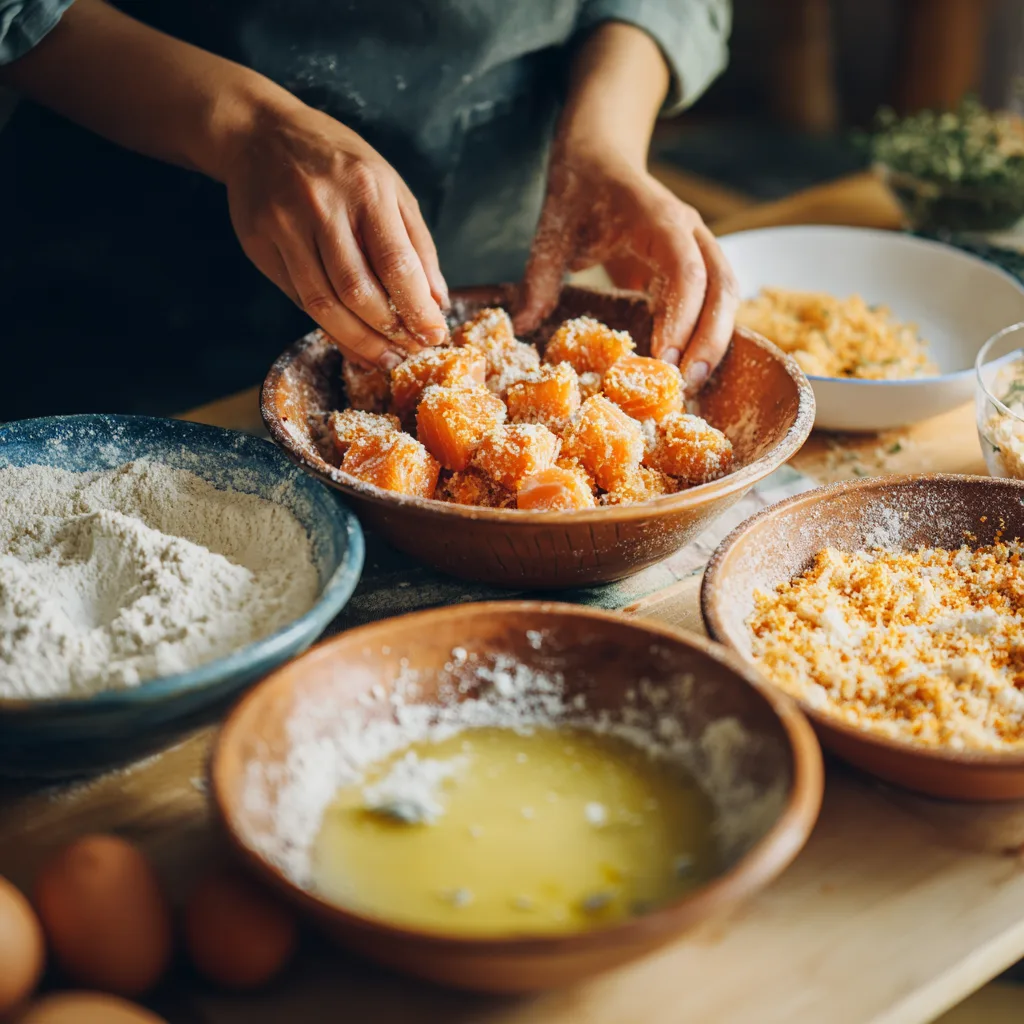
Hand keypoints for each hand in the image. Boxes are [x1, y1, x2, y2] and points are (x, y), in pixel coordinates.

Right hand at [222, 101, 449, 369]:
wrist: (259, 133)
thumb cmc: (338, 162)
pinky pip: (299, 298)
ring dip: (358, 340)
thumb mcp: (390, 187)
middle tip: (408, 352)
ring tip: (383, 357)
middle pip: (357, 291)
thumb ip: (416, 244)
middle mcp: (322, 207)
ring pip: (323, 303)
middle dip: (388, 331)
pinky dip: (329, 327)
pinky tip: (351, 340)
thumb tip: (438, 301)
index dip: (417, 308)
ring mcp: (285, 226)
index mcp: (366, 188)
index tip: (434, 335)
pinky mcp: (259, 245)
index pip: (396, 263)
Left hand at [515, 149, 738, 392]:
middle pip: (721, 286)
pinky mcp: (694, 264)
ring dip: (715, 339)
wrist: (602, 157)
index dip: (682, 314)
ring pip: (726, 294)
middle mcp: (689, 231)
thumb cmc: (580, 190)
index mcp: (659, 219)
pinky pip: (714, 299)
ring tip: (691, 384)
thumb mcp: (553, 229)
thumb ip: (540, 275)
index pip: (686, 268)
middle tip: (688, 384)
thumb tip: (521, 323)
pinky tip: (688, 366)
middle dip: (710, 338)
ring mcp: (698, 246)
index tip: (666, 356)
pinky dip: (707, 332)